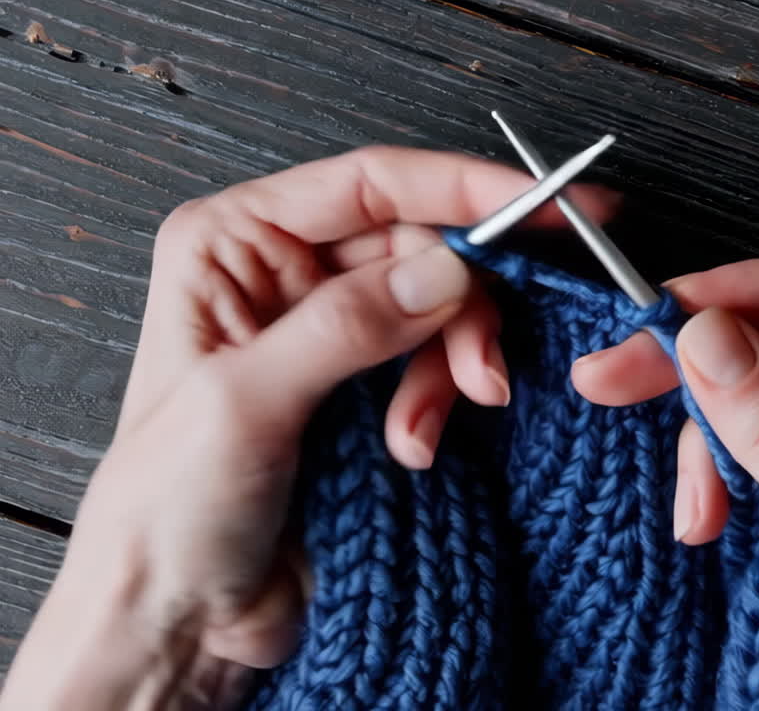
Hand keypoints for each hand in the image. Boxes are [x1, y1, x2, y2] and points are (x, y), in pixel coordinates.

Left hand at [0, 146, 616, 709]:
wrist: (184, 616)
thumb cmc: (169, 508)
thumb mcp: (247, 404)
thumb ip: (347, 326)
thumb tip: (445, 269)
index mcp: (234, 244)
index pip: (371, 185)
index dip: (465, 188)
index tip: (546, 207)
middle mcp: (287, 273)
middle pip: (421, 246)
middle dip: (463, 309)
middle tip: (479, 374)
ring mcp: (333, 331)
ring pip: (440, 307)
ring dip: (450, 369)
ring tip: (421, 433)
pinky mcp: (367, 387)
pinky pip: (439, 365)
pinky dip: (444, 402)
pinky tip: (415, 449)